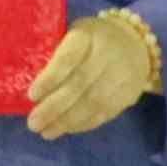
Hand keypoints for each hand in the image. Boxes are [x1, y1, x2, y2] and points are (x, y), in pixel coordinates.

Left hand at [27, 9, 162, 140]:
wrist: (136, 43)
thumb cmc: (93, 39)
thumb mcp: (75, 33)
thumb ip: (58, 53)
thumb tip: (31, 84)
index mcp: (89, 35)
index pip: (68, 59)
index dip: (50, 78)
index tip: (32, 96)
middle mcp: (107, 55)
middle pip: (79, 85)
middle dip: (54, 107)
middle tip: (33, 123)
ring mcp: (121, 76)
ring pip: (91, 103)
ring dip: (66, 121)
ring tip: (46, 132)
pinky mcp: (128, 95)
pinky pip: (103, 113)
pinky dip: (82, 124)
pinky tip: (66, 129)